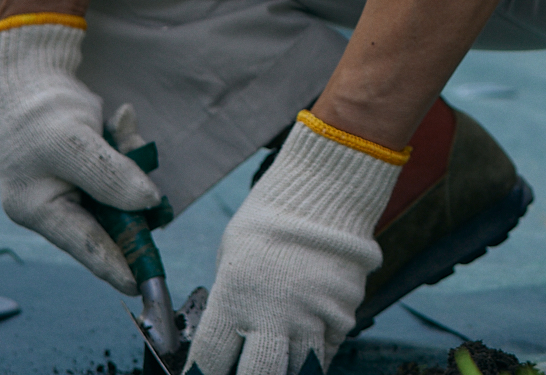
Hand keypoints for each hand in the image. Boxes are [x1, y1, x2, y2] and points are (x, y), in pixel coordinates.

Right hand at [0, 20, 160, 292]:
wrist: (33, 72)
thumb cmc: (42, 111)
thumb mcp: (73, 143)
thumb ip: (109, 176)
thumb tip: (148, 204)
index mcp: (37, 209)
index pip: (84, 244)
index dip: (116, 264)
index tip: (143, 284)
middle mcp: (53, 205)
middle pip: (108, 221)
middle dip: (133, 200)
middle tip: (151, 184)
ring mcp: (71, 187)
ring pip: (121, 194)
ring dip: (133, 164)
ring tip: (123, 128)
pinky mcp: (88, 169)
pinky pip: (121, 170)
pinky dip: (129, 147)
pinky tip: (123, 117)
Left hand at [186, 116, 400, 374]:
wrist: (324, 189)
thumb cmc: (271, 216)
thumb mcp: (232, 254)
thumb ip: (229, 297)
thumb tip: (231, 327)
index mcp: (235, 298)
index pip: (209, 360)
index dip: (202, 373)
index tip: (205, 372)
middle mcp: (273, 315)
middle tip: (250, 368)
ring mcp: (311, 317)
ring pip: (300, 370)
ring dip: (288, 367)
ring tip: (281, 356)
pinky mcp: (342, 313)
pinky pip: (329, 350)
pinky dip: (317, 352)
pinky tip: (308, 341)